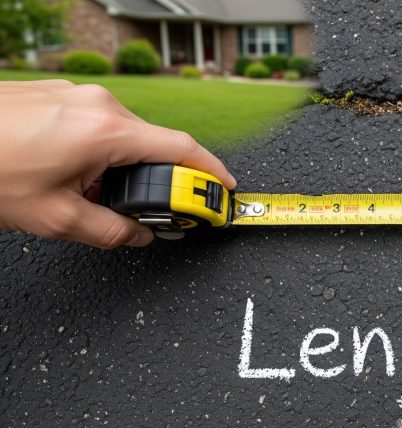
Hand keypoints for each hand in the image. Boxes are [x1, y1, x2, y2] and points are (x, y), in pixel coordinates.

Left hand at [0, 80, 235, 248]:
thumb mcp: (55, 219)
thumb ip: (110, 233)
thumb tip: (137, 236)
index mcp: (107, 131)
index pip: (183, 150)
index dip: (212, 173)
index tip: (225, 192)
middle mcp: (98, 104)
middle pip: (153, 144)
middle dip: (158, 181)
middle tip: (153, 213)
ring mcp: (76, 94)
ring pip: (122, 136)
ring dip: (122, 169)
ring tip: (89, 197)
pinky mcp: (57, 95)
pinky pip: (95, 124)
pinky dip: (99, 153)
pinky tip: (69, 176)